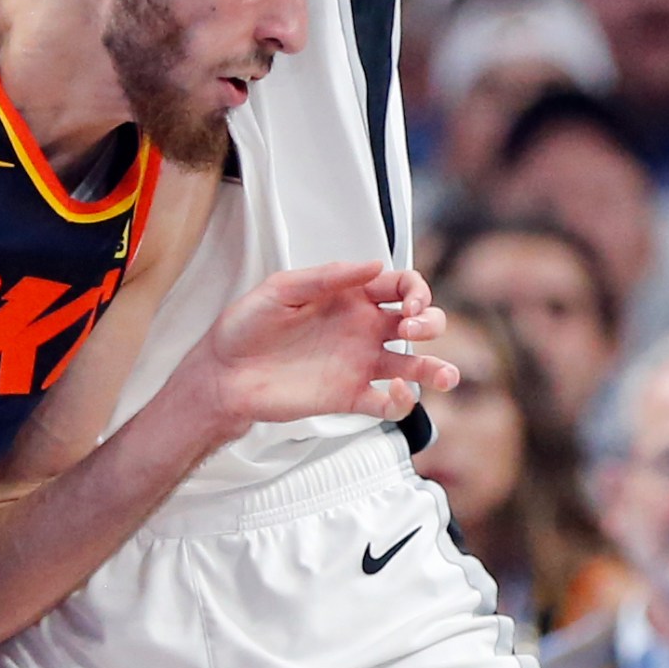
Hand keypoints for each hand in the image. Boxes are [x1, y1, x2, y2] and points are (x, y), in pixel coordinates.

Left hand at [190, 260, 457, 441]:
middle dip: (430, 322)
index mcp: (352, 297)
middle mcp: (362, 329)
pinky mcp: (350, 397)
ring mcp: (359, 365)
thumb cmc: (246, 326)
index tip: (408, 304)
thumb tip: (374, 264)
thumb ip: (328, 276)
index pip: (402, 286)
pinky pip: (388, 404)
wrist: (223, 373)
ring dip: (437, 370)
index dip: (417, 291)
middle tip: (410, 328)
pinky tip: (395, 394)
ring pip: (414, 367)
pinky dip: (402, 402)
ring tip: (445, 375)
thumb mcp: (281, 288)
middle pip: (420, 323)